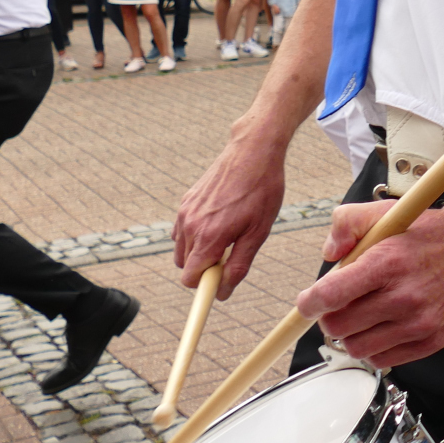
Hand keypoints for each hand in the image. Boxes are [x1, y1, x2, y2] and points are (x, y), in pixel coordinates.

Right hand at [172, 139, 287, 299]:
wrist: (253, 151)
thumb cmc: (262, 190)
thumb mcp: (258, 232)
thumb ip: (239, 265)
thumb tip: (223, 291)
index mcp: (209, 236)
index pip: (190, 279)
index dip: (203, 288)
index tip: (216, 288)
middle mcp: (190, 225)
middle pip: (185, 267)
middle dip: (205, 268)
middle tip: (232, 252)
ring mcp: (185, 212)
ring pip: (182, 250)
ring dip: (199, 252)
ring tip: (228, 235)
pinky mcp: (185, 202)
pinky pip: (181, 232)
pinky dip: (194, 236)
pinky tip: (218, 222)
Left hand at [298, 190, 443, 366]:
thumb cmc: (437, 232)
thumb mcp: (388, 212)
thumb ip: (347, 223)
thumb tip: (329, 253)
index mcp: (387, 262)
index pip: (330, 295)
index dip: (310, 302)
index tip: (308, 302)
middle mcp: (402, 296)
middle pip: (338, 326)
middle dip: (331, 316)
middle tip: (338, 305)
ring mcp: (418, 322)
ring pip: (358, 347)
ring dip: (352, 334)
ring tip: (362, 316)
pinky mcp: (431, 341)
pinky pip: (385, 359)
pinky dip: (376, 347)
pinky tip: (383, 327)